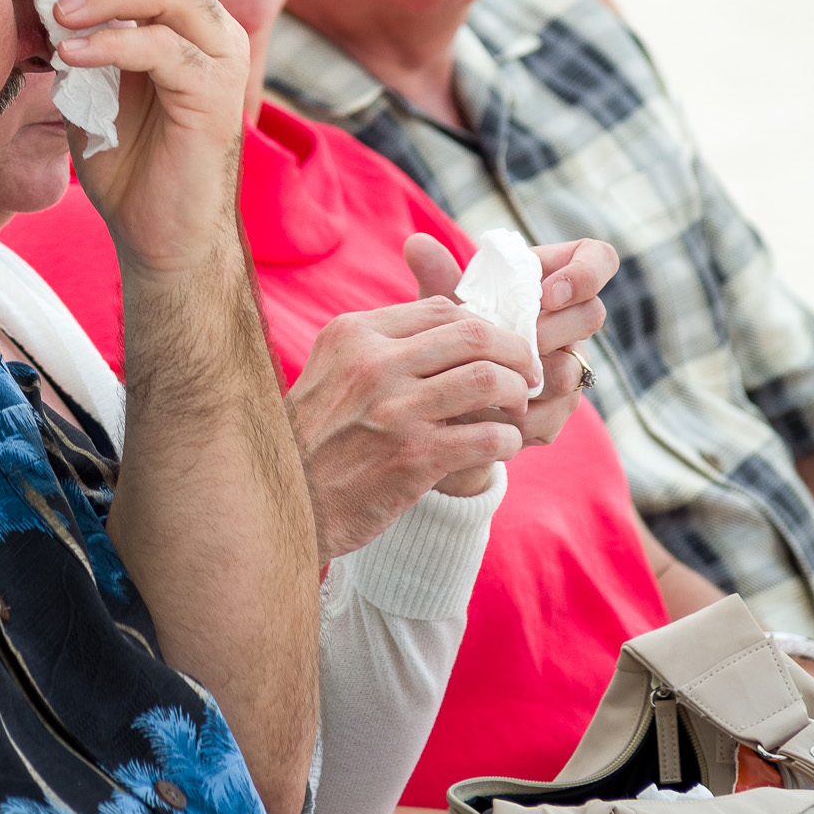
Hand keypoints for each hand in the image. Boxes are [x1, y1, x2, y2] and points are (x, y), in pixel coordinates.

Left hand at [40, 0, 250, 274]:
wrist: (159, 236)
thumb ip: (80, 35)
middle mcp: (214, 29)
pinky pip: (167, 48)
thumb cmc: (126, 162)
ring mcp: (221, 61)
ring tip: (58, 12)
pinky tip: (70, 55)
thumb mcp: (92, 83)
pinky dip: (114, 43)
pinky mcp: (216, 97)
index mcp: (188, 18)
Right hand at [287, 234, 536, 562]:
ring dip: (517, 394)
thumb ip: (380, 346)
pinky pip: (488, 436)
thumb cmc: (315, 439)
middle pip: (474, 334)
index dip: (483, 326)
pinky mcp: (414, 457)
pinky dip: (507, 439)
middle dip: (515, 352)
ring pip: (489, 379)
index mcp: (354, 335)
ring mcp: (395, 410)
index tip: (497, 348)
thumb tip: (450, 328)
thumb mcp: (332, 372)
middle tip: (526, 373)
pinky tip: (500, 446)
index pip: (441, 309)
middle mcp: (373, 364)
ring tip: (514, 410)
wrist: (286, 504)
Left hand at [417, 236, 614, 453]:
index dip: (584, 273)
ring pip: (571, 372)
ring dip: (527, 377)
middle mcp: (570, 322)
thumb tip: (417, 243)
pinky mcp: (558, 409)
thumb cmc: (454, 332)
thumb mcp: (446, 305)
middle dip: (550, 330)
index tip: (546, 293)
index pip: (599, 258)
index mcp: (551, 282)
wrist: (448, 390)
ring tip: (485, 379)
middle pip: (591, 315)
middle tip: (511, 340)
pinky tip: (481, 414)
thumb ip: (438, 276)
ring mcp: (569, 366)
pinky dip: (515, 415)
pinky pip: (553, 415)